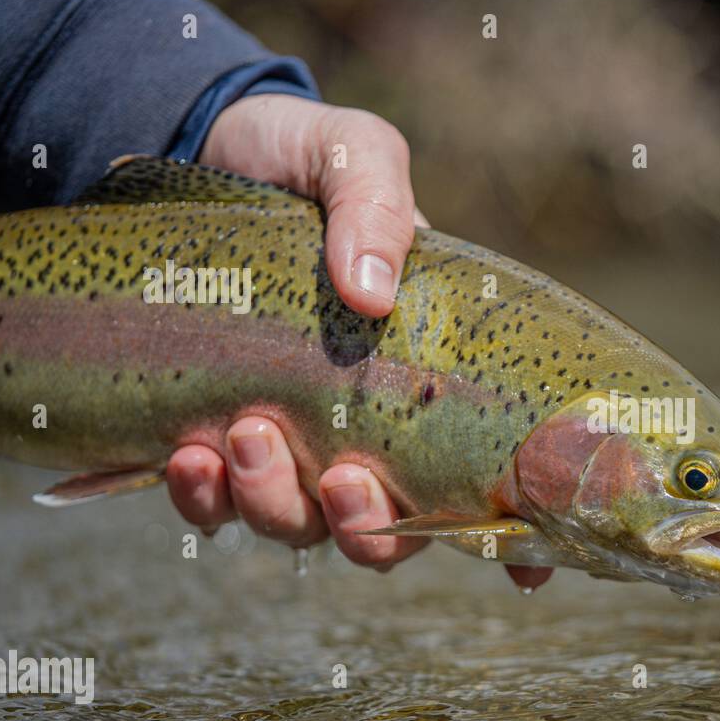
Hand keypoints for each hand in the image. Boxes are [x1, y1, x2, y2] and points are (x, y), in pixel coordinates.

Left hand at [167, 95, 550, 589]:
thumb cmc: (298, 157)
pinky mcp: (214, 438)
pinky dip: (204, 499)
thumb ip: (376, 206)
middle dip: (368, 529)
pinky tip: (189, 454)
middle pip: (387, 531)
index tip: (530, 576)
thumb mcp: (353, 154)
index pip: (483, 472)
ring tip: (247, 435)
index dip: (510, 536)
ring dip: (277, 506)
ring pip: (299, 529)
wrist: (194, 145)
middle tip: (341, 476)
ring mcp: (291, 440)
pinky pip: (214, 508)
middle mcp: (368, 426)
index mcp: (427, 374)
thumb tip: (372, 295)